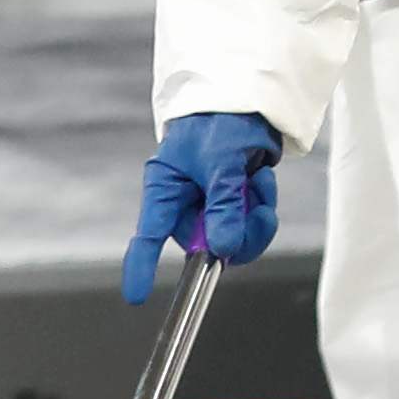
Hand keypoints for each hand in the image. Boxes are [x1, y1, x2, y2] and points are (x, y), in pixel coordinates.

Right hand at [128, 111, 281, 301]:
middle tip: (253, 208)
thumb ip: (223, 205)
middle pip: (204, 245)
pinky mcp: (233, 203)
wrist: (250, 102)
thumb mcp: (221, 163)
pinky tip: (262, 178)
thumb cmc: (221, 122)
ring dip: (254, 217)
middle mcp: (185, 202)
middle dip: (236, 233)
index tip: (135, 296)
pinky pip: (250, 224)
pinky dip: (262, 205)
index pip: (149, 234)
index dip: (142, 265)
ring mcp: (211, 205)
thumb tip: (223, 249)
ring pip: (234, 239)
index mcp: (166, 189)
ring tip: (258, 182)